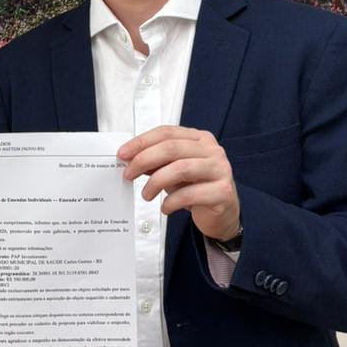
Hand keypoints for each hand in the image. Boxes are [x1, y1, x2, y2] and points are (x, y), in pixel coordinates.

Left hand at [118, 125, 239, 242]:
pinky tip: (164, 207)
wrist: (223, 214)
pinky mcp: (223, 192)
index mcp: (199, 139)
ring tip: (146, 194)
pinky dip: (171, 201)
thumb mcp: (174, 171)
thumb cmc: (197, 188)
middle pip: (171, 148)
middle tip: (128, 174)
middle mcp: (212, 150)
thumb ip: (156, 162)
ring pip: (180, 168)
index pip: (166, 132)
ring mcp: (220, 170)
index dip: (142, 142)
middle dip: (144, 160)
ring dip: (156, 182)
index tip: (123, 154)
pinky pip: (190, 194)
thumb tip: (130, 159)